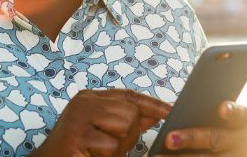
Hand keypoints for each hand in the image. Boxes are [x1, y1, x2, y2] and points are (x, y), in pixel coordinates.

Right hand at [32, 88, 171, 156]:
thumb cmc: (76, 151)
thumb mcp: (104, 133)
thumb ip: (127, 121)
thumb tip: (157, 114)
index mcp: (90, 98)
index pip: (128, 95)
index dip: (151, 104)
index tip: (170, 112)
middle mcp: (84, 102)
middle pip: (130, 112)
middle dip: (128, 135)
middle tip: (106, 147)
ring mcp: (79, 116)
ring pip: (125, 126)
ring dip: (117, 146)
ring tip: (97, 151)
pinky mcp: (77, 134)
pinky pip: (111, 145)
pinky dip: (105, 156)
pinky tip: (89, 155)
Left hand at [155, 101, 246, 156]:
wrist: (229, 154)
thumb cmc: (218, 131)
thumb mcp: (219, 121)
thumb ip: (206, 114)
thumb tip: (178, 109)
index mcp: (239, 124)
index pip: (239, 114)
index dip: (231, 111)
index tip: (222, 109)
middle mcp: (239, 142)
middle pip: (216, 139)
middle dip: (191, 138)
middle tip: (169, 139)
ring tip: (158, 156)